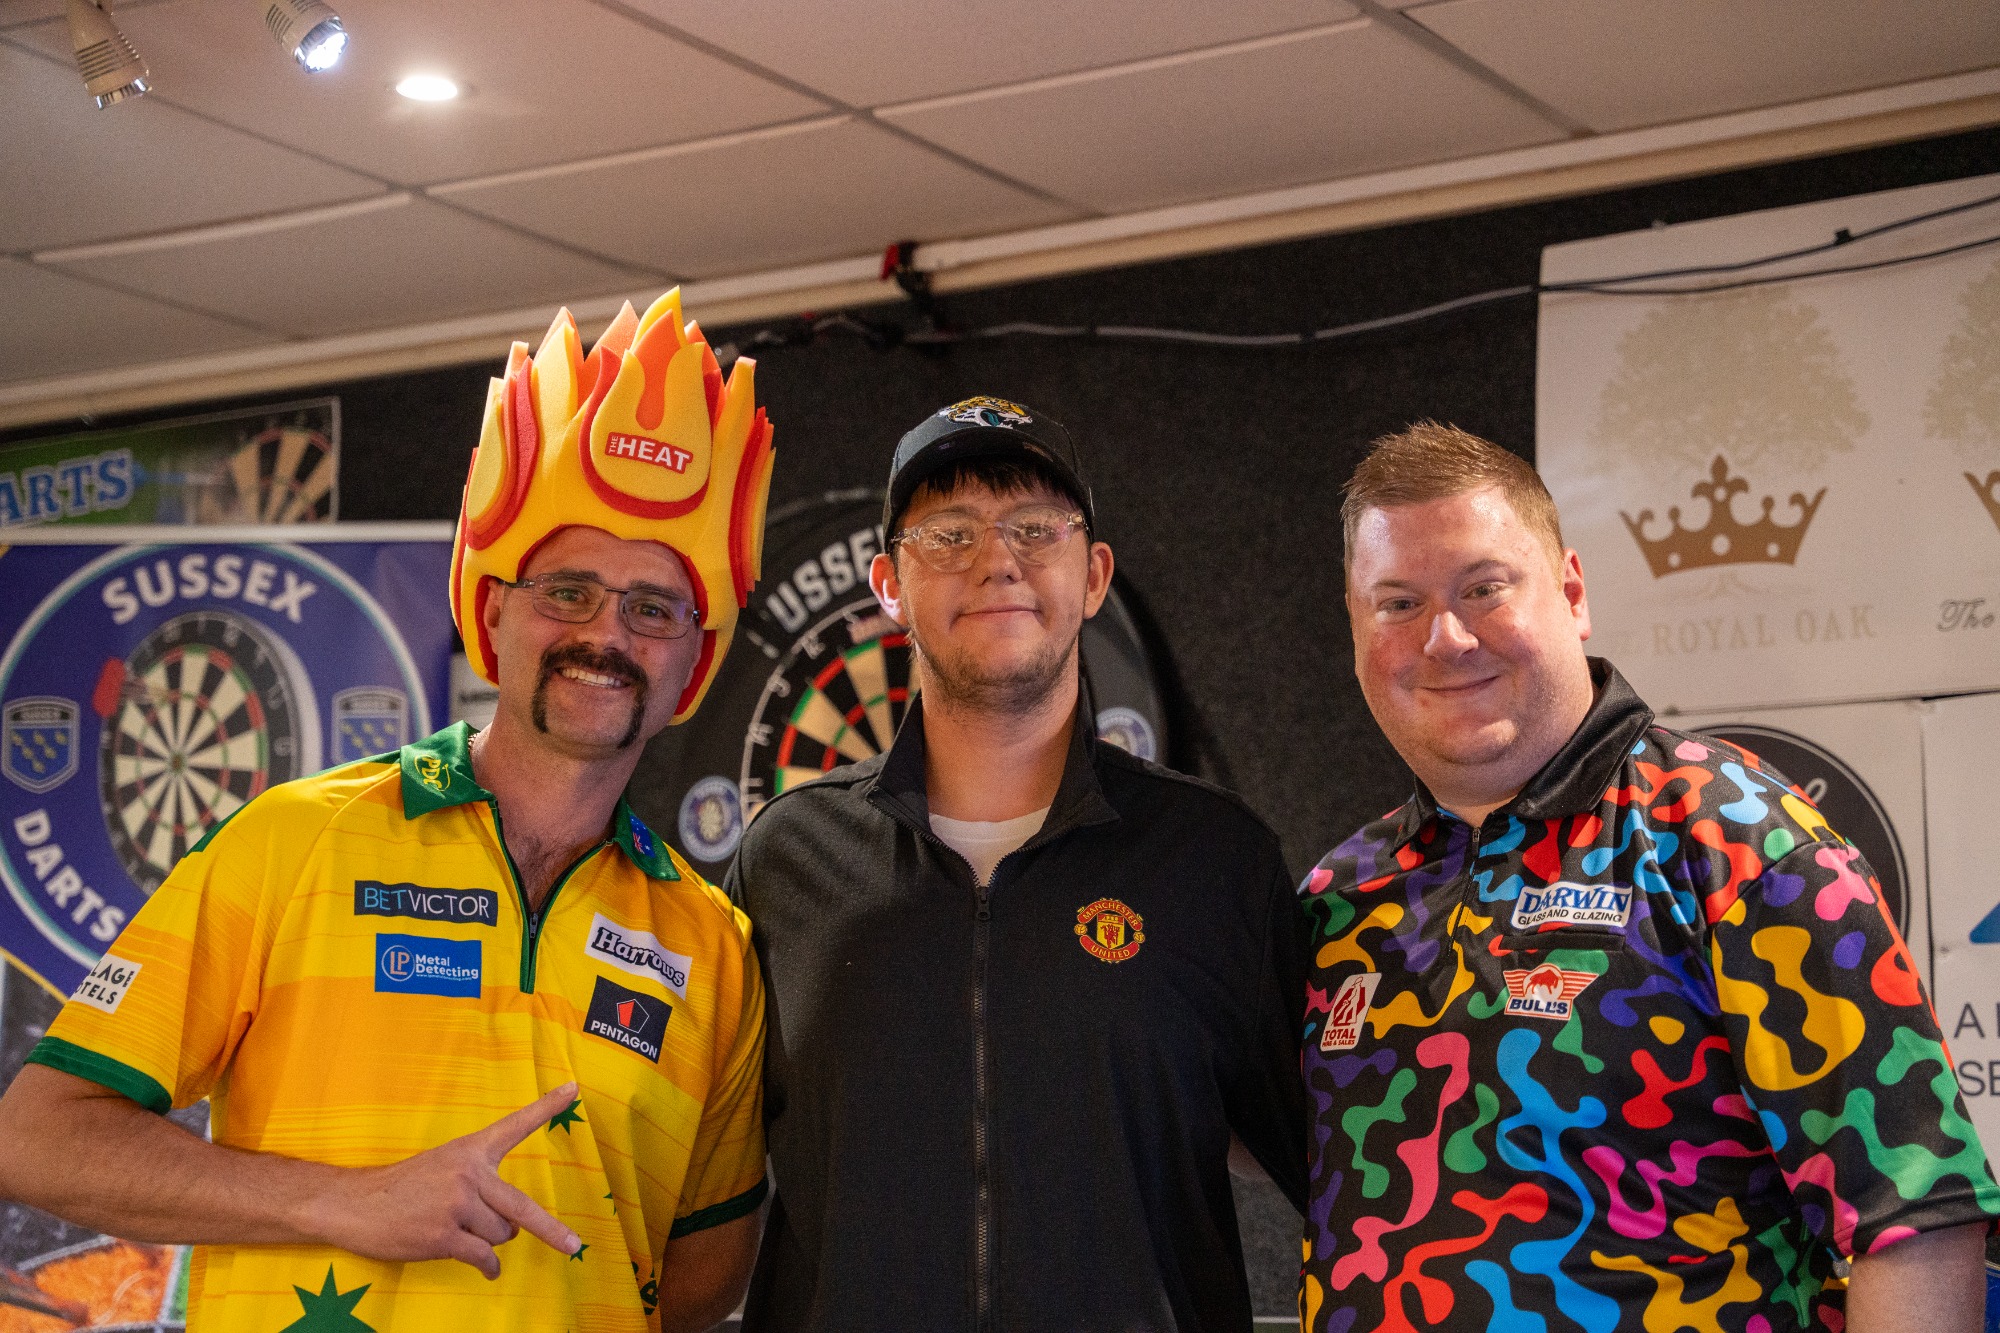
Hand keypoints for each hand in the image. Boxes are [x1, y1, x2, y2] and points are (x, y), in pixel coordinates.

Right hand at [304, 1083, 582, 1278]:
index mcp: (470, 1150)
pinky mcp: (443, 1235)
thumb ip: (481, 1186)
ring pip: (499, 1236)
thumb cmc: (402, 1187)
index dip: (546, 1106)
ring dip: (490, 1242)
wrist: (354, 1203)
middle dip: (551, 1230)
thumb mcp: (442, 1166)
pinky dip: (488, 1267)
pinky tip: (489, 1270)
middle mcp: (468, 1173)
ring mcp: (456, 1205)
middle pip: (521, 1208)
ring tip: (463, 1232)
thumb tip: (513, 1227)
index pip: (515, 1125)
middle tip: (574, 1246)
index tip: (573, 1088)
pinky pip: (482, 1257)